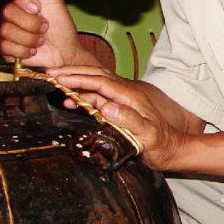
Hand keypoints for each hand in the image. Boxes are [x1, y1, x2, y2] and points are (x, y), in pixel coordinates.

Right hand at [0, 0, 96, 67]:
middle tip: (44, 27)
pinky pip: (4, 47)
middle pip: (7, 12)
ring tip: (40, 40)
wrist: (65, 50)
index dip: (25, 2)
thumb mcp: (53, 0)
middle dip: (31, 24)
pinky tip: (32, 50)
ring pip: (5, 31)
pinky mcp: (3, 47)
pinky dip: (24, 51)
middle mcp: (9, 12)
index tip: (39, 9)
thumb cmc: (60, 25)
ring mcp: (4, 29)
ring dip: (30, 38)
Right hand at [52, 66, 193, 169]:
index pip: (101, 82)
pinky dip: (82, 95)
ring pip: (95, 85)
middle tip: (51, 74)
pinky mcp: (118, 108)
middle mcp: (125, 94)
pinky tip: (71, 101)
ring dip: (75, 83)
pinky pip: (97, 96)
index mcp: (130, 97)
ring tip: (55, 85)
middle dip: (73, 73)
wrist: (171, 149)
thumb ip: (129, 120)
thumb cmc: (160, 144)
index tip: (60, 78)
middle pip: (96, 76)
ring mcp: (121, 100)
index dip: (80, 79)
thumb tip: (106, 107)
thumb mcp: (147, 134)